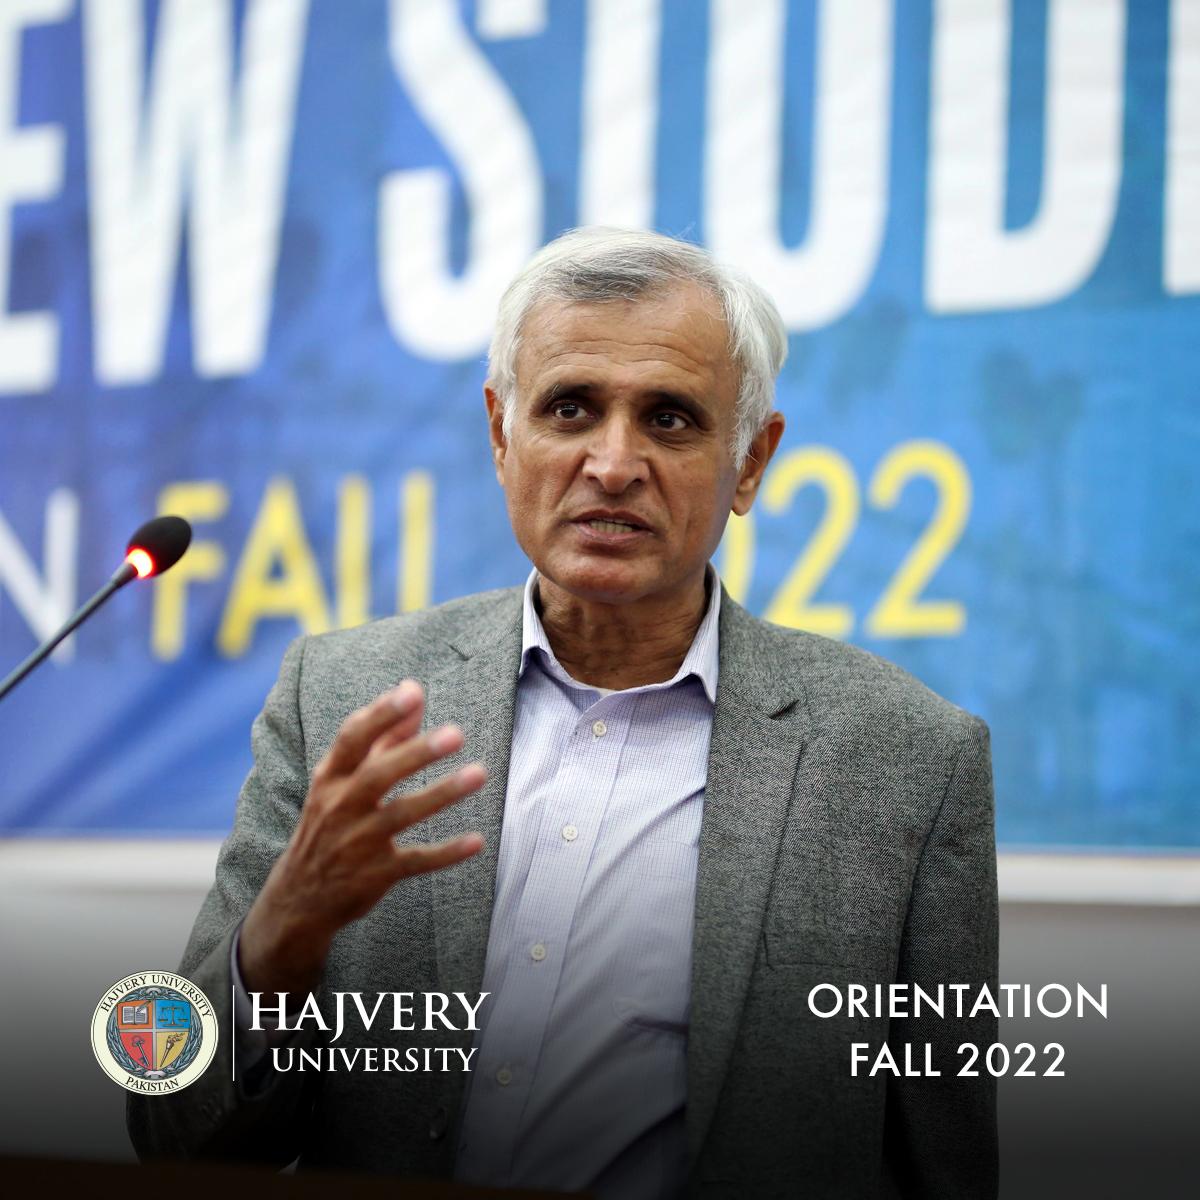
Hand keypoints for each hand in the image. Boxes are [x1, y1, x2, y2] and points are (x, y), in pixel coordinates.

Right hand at [238, 680, 485, 995]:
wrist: (299, 898)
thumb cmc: (330, 822)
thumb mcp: (343, 780)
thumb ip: (383, 736)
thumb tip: (412, 690)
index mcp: (331, 778)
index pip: (352, 739)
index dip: (380, 714)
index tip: (411, 693)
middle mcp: (340, 806)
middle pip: (378, 775)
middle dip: (416, 753)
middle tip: (456, 733)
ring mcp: (357, 842)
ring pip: (401, 814)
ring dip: (441, 794)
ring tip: (479, 774)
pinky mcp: (375, 875)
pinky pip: (415, 861)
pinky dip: (445, 853)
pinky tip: (476, 841)